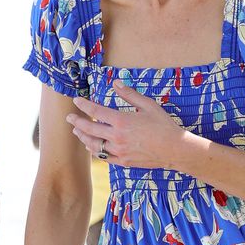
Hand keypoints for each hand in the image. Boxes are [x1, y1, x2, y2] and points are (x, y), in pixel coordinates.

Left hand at [68, 83, 192, 169]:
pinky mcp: (123, 161)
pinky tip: (91, 147)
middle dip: (77, 122)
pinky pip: (104, 157)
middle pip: (89, 129)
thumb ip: (129, 94)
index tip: (76, 101)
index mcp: (121, 121)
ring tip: (77, 132)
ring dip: (83, 138)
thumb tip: (116, 83)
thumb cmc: (163, 125)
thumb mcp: (148, 105)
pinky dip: (95, 151)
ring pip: (94, 145)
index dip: (83, 105)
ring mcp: (119, 151)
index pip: (95, 111)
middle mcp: (116, 137)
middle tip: (69, 117)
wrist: (174, 149)